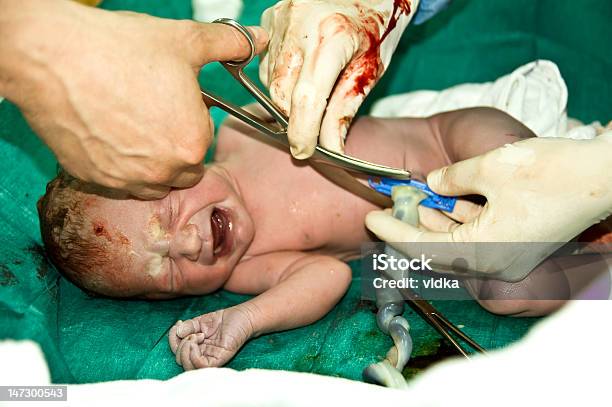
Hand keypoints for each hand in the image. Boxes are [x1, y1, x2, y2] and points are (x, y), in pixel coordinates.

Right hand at [0, 0, 266, 198]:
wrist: (53, 57)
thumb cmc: (122, 49)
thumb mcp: (185, 40)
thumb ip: (230, 44)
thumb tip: (258, 39)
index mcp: (192, 144)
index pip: (202, 144)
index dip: (188, 121)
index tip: (170, 102)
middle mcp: (163, 173)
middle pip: (182, 170)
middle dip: (175, 148)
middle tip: (151, 114)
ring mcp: (125, 181)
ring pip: (152, 183)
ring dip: (150, 165)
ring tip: (130, 126)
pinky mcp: (93, 181)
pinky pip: (117, 184)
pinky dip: (118, 168)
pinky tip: (106, 136)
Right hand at [169, 306, 253, 369]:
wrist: (242, 316)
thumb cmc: (224, 320)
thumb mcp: (200, 321)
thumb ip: (188, 327)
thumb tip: (177, 332)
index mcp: (196, 347)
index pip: (177, 351)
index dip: (172, 339)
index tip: (178, 324)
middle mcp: (202, 355)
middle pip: (180, 360)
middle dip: (179, 345)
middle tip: (192, 332)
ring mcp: (210, 358)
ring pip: (188, 366)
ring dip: (185, 350)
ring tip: (195, 336)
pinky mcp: (219, 359)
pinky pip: (200, 365)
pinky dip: (193, 355)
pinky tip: (197, 341)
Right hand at [259, 0, 416, 157]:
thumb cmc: (377, 23)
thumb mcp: (372, 69)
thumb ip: (346, 110)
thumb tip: (330, 148)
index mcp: (335, 36)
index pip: (308, 98)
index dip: (303, 132)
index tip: (304, 152)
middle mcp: (301, 24)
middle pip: (282, 93)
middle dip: (294, 118)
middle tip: (312, 130)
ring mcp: (281, 18)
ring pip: (271, 81)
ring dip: (288, 98)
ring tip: (315, 89)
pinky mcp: (270, 17)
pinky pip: (267, 62)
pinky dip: (282, 77)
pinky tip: (302, 70)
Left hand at [366, 133, 611, 280]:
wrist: (602, 176)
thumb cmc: (551, 172)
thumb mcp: (489, 168)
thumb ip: (451, 179)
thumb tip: (432, 184)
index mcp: (483, 252)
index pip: (422, 248)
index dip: (392, 232)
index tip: (371, 218)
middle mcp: (494, 263)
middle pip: (437, 250)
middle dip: (411, 227)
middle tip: (388, 207)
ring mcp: (508, 256)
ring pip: (456, 243)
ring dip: (434, 223)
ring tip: (412, 200)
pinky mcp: (517, 245)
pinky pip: (476, 237)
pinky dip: (457, 221)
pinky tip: (443, 200)